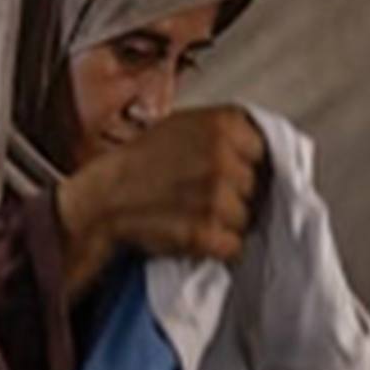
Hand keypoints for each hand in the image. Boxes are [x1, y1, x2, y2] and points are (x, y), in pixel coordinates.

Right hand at [57, 106, 265, 270]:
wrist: (102, 200)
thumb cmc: (141, 162)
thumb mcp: (184, 125)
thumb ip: (226, 132)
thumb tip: (267, 150)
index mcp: (224, 123)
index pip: (265, 150)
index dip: (247, 166)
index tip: (228, 173)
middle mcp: (224, 156)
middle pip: (259, 187)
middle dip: (238, 195)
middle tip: (202, 196)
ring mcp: (217, 196)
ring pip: (248, 218)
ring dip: (227, 223)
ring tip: (193, 214)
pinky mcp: (207, 232)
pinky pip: (234, 246)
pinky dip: (217, 247)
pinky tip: (192, 233)